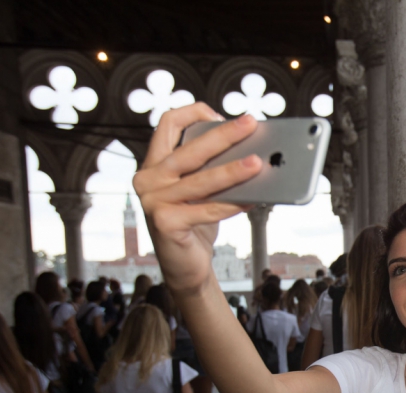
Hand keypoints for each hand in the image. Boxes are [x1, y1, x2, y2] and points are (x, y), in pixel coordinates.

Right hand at [132, 104, 262, 295]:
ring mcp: (153, 201)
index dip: (193, 113)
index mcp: (155, 164)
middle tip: (250, 124)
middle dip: (224, 135)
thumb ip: (211, 170)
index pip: (167, 124)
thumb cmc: (195, 224)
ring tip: (257, 164)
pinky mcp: (164, 222)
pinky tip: (252, 199)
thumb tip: (251, 153)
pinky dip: (232, 204)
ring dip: (232, 171)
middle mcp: (148, 179)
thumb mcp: (200, 191)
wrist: (185, 266)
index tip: (220, 114)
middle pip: (190, 149)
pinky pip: (207, 209)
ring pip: (201, 180)